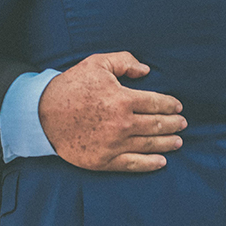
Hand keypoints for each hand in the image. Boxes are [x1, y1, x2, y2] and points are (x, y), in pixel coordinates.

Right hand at [38, 51, 185, 172]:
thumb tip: (146, 71)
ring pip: (149, 145)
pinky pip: (133, 164)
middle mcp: (122, 123)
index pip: (156, 103)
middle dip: (174, 124)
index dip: (171, 105)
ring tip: (178, 141)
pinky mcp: (104, 160)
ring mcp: (113, 144)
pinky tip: (161, 162)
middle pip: (157, 125)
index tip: (177, 106)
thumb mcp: (97, 64)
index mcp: (122, 99)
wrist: (43, 114)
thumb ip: (124, 62)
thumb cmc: (71, 86)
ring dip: (167, 143)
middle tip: (182, 123)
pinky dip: (150, 164)